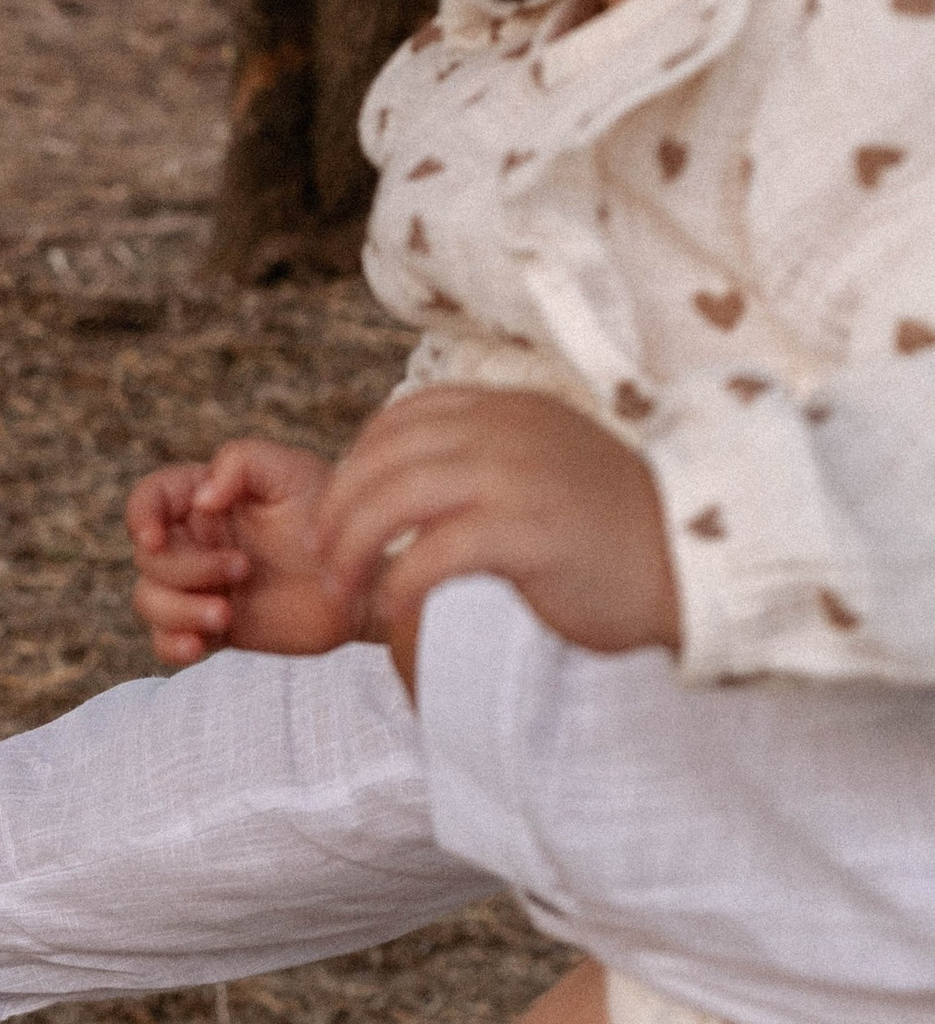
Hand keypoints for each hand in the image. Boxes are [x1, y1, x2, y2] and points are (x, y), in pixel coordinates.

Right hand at [126, 439, 360, 664]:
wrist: (364, 581)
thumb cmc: (331, 518)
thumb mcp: (291, 472)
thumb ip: (240, 463)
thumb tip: (199, 500)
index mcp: (205, 499)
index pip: (150, 498)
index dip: (141, 516)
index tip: (155, 536)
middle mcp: (196, 542)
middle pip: (148, 558)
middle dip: (187, 569)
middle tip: (243, 569)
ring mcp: (202, 587)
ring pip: (149, 600)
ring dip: (178, 610)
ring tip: (225, 615)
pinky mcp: (215, 627)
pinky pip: (165, 642)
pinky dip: (171, 646)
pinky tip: (199, 647)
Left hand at [317, 388, 680, 679]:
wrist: (701, 567)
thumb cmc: (622, 536)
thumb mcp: (552, 471)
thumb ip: (493, 466)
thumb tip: (422, 492)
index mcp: (513, 410)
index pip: (404, 418)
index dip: (359, 464)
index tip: (343, 512)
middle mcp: (509, 430)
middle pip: (383, 457)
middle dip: (338, 511)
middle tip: (324, 560)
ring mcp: (517, 477)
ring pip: (393, 498)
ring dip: (352, 547)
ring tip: (344, 591)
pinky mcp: (526, 532)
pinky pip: (431, 554)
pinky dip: (400, 586)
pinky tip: (394, 612)